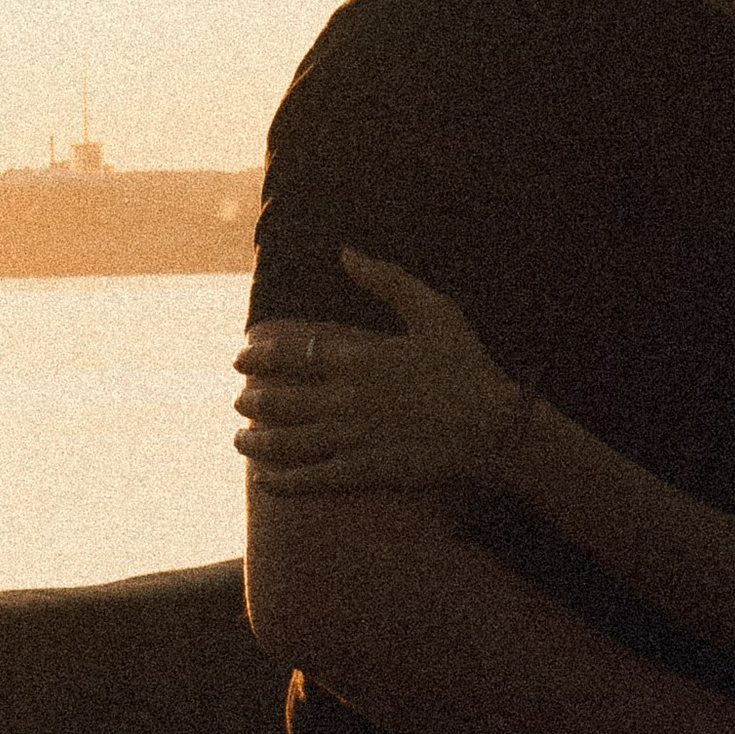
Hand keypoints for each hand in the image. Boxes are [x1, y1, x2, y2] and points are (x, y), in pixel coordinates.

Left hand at [236, 252, 520, 491]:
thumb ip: (387, 279)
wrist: (495, 426)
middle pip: (278, 401)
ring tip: (240, 441)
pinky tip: (265, 481)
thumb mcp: (433, 311)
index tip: (239, 358)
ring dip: (255, 443)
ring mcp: (352, 438)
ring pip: (285, 443)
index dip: (257, 356)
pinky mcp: (363, 473)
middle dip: (251, 401)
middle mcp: (346, 399)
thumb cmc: (467, 366)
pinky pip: (310, 480)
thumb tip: (345, 251)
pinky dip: (281, 482)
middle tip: (239, 402)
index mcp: (358, 358)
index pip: (290, 354)